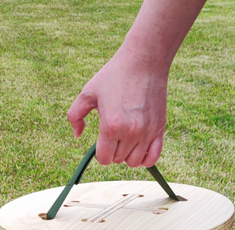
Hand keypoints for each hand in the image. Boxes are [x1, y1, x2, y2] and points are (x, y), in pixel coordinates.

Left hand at [67, 50, 168, 167]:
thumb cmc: (115, 75)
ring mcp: (146, 132)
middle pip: (118, 160)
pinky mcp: (159, 129)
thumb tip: (77, 135)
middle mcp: (130, 133)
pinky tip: (140, 149)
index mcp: (111, 126)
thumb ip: (75, 115)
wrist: (144, 61)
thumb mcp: (88, 92)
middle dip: (113, 151)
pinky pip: (153, 158)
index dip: (100, 153)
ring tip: (126, 141)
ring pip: (134, 162)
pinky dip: (145, 159)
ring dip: (128, 155)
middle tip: (114, 135)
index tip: (102, 142)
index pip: (104, 159)